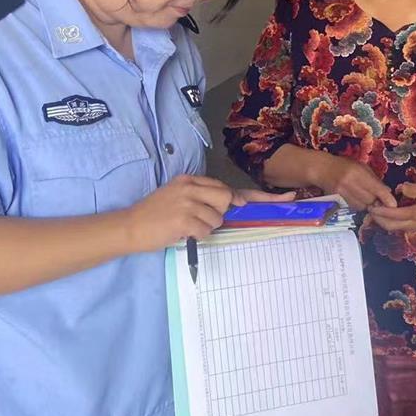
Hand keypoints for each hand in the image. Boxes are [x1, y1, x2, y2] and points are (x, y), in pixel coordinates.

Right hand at [122, 175, 294, 251]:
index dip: (260, 196)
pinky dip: (196, 235)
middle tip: (198, 219)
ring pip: (217, 218)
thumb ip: (205, 198)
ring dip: (204, 227)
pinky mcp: (184, 218)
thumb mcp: (179, 198)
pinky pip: (206, 230)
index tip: (287, 199)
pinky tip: (179, 232)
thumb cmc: (155, 216)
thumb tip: (234, 204)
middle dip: (219, 214)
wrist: (129, 227)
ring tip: (183, 226)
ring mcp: (188, 201)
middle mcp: (191, 187)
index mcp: (191, 180)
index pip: (229, 187)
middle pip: (227, 200)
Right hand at [314, 153, 396, 210]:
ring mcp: (342, 193)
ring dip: (366, 203)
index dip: (386, 197)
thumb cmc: (344, 165)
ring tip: (362, 194)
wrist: (322, 169)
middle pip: (370, 200)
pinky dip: (358, 205)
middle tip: (374, 194)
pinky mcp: (337, 200)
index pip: (376, 188)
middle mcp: (349, 183)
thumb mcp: (361, 167)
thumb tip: (387, 192)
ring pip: (362, 206)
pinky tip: (355, 197)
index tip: (393, 204)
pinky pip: (353, 207)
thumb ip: (374, 179)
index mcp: (357, 172)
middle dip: (375, 199)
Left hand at [368, 182, 415, 232]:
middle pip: (391, 226)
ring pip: (393, 228)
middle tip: (370, 208)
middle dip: (378, 219)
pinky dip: (389, 221)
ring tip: (375, 210)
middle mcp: (413, 224)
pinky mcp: (414, 227)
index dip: (381, 211)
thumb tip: (400, 189)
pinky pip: (397, 227)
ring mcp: (414, 227)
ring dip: (383, 221)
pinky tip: (385, 213)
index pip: (394, 215)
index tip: (371, 206)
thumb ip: (413, 189)